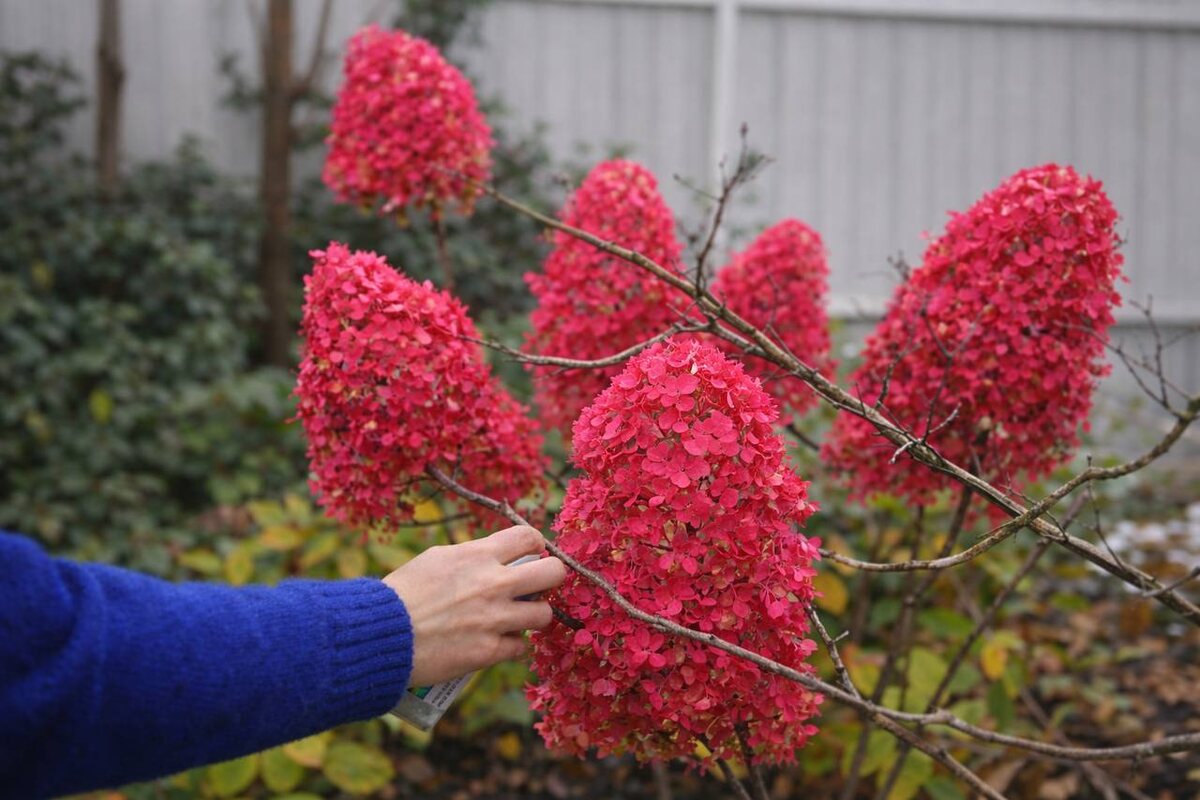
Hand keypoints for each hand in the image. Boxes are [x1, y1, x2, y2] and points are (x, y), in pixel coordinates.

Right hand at [382, 525, 565, 685]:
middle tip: (535, 587)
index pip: (529, 537)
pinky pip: (519, 647)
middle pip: (553, 573)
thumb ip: (471, 557)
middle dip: (549, 578)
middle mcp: (493, 584)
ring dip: (532, 616)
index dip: (535, 546)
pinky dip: (509, 645)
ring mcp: (494, 619)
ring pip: (544, 615)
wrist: (380, 635)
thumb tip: (495, 558)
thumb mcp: (436, 559)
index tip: (531, 555)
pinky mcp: (489, 652)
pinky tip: (494, 642)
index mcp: (478, 555)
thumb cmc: (402, 594)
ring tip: (516, 618)